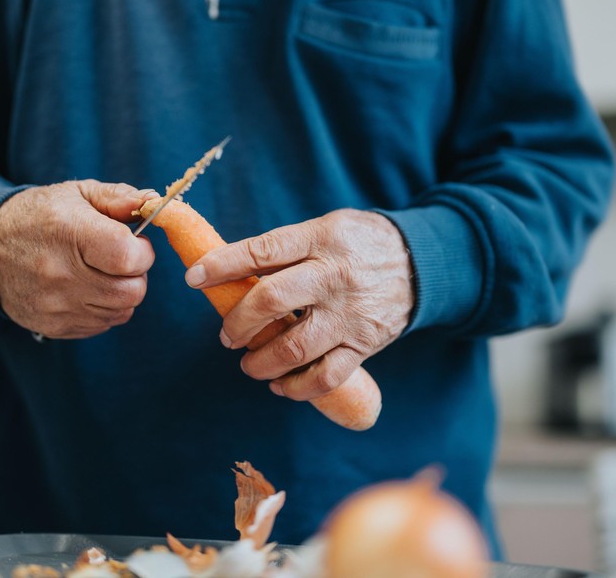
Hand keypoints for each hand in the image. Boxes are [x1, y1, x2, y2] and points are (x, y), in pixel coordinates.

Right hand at [0, 180, 156, 338]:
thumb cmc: (40, 216)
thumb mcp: (77, 194)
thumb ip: (119, 197)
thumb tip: (153, 202)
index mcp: (69, 233)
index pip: (129, 257)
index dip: (142, 251)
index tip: (134, 242)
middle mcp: (60, 273)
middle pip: (131, 291)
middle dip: (136, 274)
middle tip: (120, 260)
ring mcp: (55, 305)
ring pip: (121, 311)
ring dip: (122, 293)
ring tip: (102, 272)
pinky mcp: (52, 326)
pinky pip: (101, 325)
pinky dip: (104, 309)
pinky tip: (87, 289)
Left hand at [185, 209, 413, 400]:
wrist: (421, 262)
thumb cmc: (357, 244)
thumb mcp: (324, 228)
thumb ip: (284, 248)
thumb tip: (228, 270)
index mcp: (319, 240)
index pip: (261, 251)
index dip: (222, 265)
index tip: (194, 277)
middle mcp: (333, 277)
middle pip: (271, 302)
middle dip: (237, 323)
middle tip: (226, 336)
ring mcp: (349, 314)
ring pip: (293, 347)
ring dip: (260, 362)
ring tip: (248, 364)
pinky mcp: (363, 344)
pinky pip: (325, 376)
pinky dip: (296, 387)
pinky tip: (279, 386)